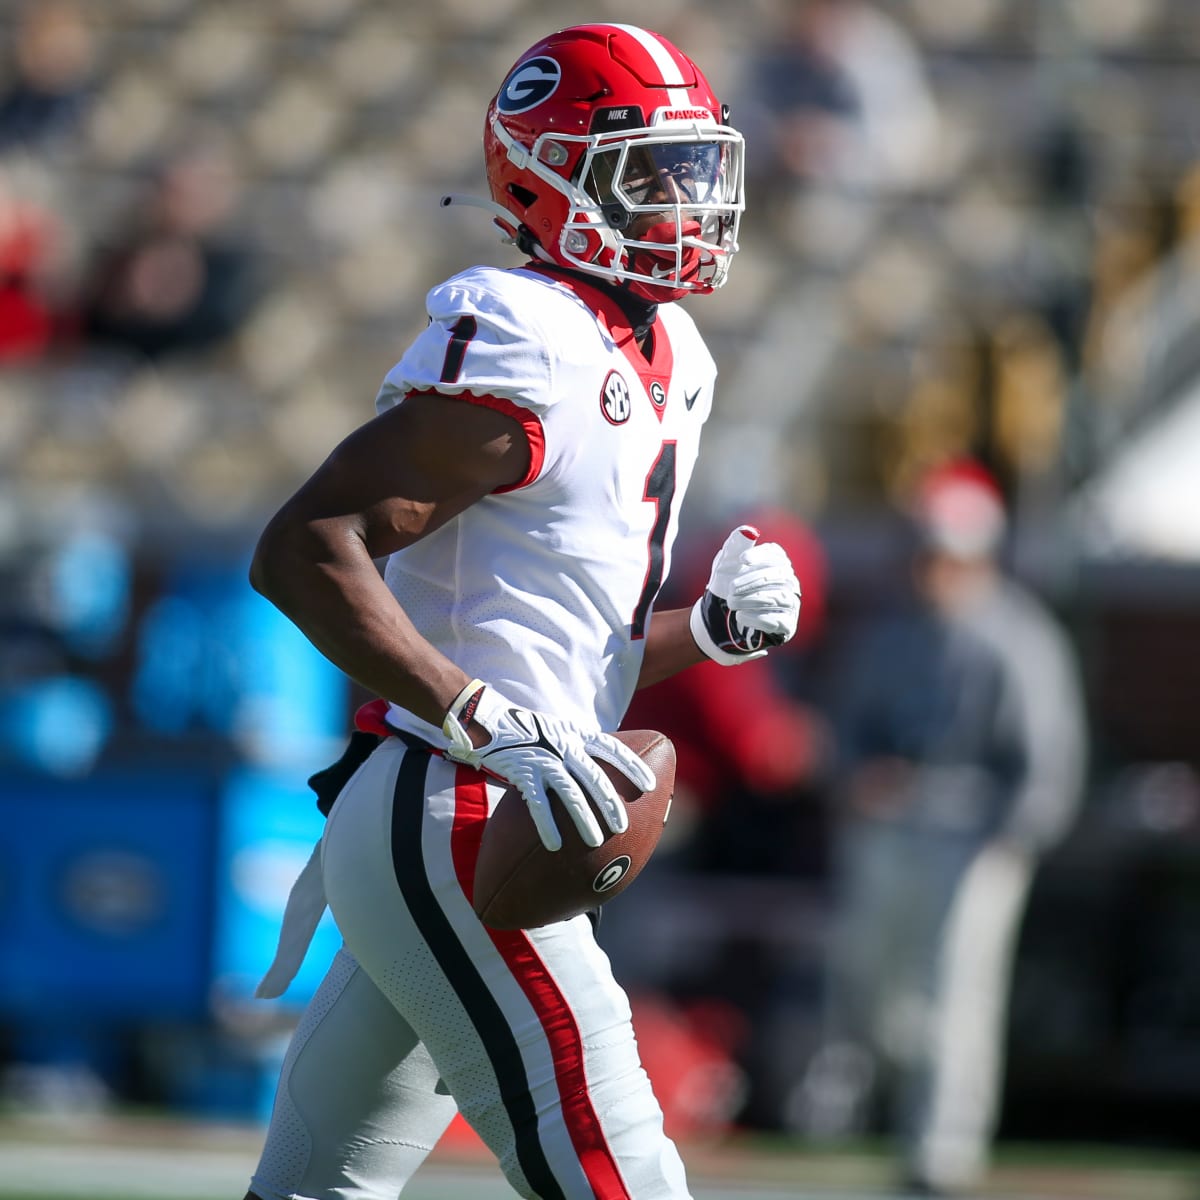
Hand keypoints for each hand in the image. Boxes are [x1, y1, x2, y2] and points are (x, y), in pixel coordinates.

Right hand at [441, 680, 656, 851]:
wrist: (489, 719)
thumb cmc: (527, 730)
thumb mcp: (559, 730)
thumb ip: (578, 747)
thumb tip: (598, 771)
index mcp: (577, 734)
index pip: (612, 749)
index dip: (632, 767)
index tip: (651, 785)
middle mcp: (565, 746)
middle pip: (595, 777)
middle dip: (611, 803)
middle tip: (623, 826)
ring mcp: (544, 760)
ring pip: (570, 793)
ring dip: (585, 819)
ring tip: (596, 842)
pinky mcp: (523, 773)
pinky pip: (538, 804)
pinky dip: (548, 825)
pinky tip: (556, 845)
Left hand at [690, 525, 800, 665]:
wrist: (718, 617)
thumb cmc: (726, 585)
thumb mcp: (726, 564)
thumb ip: (735, 546)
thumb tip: (749, 531)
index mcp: (775, 562)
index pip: (776, 554)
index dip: (761, 555)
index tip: (743, 560)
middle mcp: (788, 581)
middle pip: (778, 576)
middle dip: (752, 581)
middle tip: (731, 589)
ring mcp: (790, 603)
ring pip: (778, 597)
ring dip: (752, 600)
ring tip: (731, 603)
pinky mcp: (787, 625)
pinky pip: (779, 620)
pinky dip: (757, 618)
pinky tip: (740, 617)